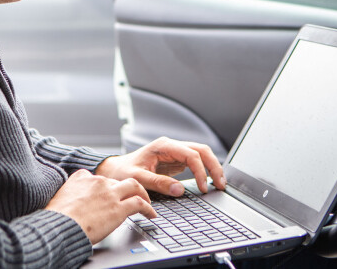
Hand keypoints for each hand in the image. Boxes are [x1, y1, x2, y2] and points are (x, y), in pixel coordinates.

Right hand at [45, 169, 157, 242]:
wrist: (59, 226)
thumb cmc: (56, 218)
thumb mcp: (58, 198)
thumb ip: (69, 194)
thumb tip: (68, 202)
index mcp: (81, 177)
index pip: (99, 177)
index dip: (106, 186)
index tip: (108, 192)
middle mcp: (98, 181)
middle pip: (118, 180)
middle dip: (126, 188)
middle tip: (132, 196)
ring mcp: (110, 193)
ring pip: (134, 185)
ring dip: (143, 193)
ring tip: (147, 201)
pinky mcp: (118, 208)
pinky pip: (139, 204)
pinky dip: (148, 208)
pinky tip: (151, 214)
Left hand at [95, 137, 225, 195]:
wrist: (114, 170)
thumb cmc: (123, 171)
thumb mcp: (137, 178)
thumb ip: (158, 183)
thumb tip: (179, 190)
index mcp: (163, 146)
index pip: (191, 154)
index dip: (200, 171)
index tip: (203, 187)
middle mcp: (171, 146)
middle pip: (201, 150)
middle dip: (214, 166)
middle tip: (221, 184)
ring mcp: (174, 153)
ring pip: (201, 154)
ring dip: (212, 167)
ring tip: (220, 183)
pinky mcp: (176, 161)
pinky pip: (195, 162)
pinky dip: (205, 170)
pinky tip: (209, 181)